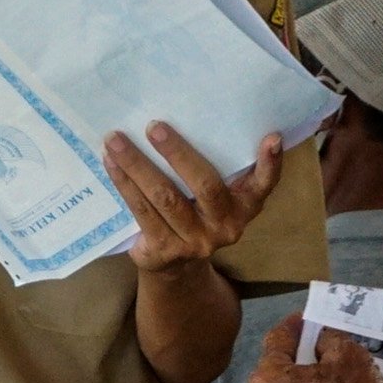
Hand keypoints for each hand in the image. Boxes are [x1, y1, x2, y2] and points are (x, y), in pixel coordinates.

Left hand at [106, 126, 282, 272]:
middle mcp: (226, 227)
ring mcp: (195, 241)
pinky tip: (111, 162)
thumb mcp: (218, 195)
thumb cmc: (199, 212)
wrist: (177, 267)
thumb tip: (199, 115)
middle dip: (178, 153)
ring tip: (116, 139)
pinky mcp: (164, 250)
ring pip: (164, 197)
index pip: (264, 184)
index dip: (271, 163)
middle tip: (153, 125)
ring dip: (137, 165)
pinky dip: (124, 183)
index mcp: (245, 207)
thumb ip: (222, 165)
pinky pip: (141, 211)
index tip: (271, 137)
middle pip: (205, 185)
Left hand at [247, 317, 382, 382]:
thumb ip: (330, 339)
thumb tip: (323, 339)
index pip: (277, 340)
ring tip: (360, 377)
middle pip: (289, 373)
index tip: (307, 318)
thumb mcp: (349, 357)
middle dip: (315, 359)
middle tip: (335, 348)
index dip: (295, 324)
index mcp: (265, 382)